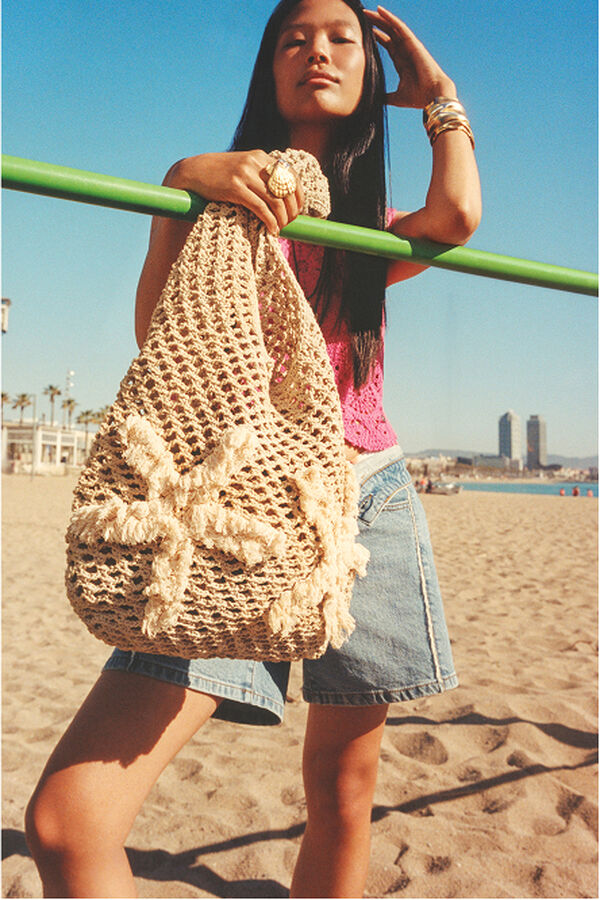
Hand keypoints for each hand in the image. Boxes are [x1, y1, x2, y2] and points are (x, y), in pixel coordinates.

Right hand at [166, 150, 304, 235]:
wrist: (193, 172)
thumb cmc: (220, 176)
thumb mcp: (244, 168)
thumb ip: (261, 176)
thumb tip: (283, 197)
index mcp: (261, 157)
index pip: (291, 176)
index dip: (299, 196)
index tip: (298, 211)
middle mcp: (256, 162)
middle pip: (286, 189)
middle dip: (292, 210)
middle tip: (290, 223)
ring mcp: (245, 174)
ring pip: (275, 200)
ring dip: (282, 218)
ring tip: (280, 229)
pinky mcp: (235, 188)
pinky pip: (260, 207)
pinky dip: (269, 221)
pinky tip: (271, 230)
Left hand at [364, 6, 456, 108]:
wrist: (432, 96)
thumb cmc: (418, 98)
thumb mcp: (396, 98)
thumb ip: (385, 97)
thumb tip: (373, 102)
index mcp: (401, 62)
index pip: (387, 44)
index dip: (377, 36)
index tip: (364, 31)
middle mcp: (405, 51)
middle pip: (388, 32)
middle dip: (375, 24)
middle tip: (362, 16)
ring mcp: (409, 46)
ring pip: (392, 26)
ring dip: (380, 18)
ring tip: (367, 11)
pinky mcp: (412, 43)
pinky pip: (399, 27)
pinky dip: (390, 18)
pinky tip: (380, 11)